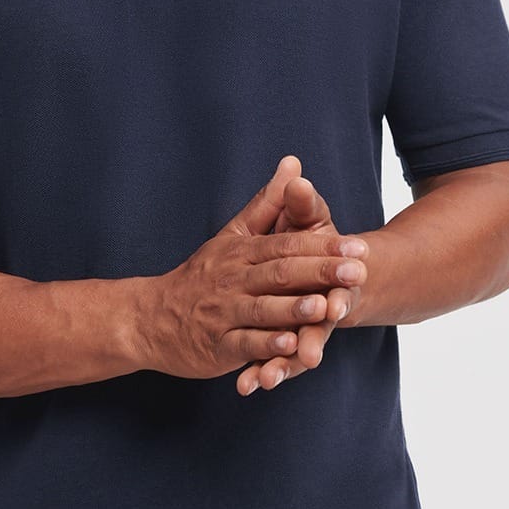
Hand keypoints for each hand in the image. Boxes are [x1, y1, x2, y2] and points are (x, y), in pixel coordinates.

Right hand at [140, 156, 368, 382]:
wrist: (151, 317)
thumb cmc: (204, 274)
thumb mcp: (233, 234)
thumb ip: (267, 202)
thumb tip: (293, 163)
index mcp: (241, 251)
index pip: (285, 244)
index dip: (322, 245)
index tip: (357, 248)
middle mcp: (233, 279)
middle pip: (279, 273)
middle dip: (319, 272)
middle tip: (357, 273)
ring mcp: (223, 313)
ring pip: (261, 309)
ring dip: (294, 309)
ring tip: (326, 307)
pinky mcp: (216, 345)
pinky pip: (242, 344)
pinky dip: (265, 345)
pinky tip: (290, 344)